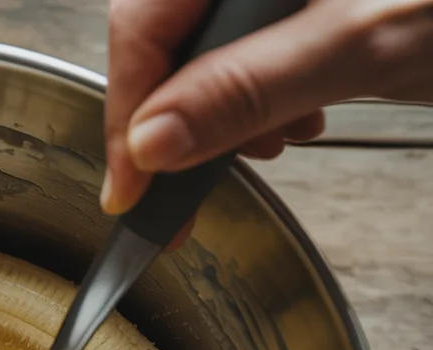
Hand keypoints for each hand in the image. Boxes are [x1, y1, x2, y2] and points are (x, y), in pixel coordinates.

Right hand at [103, 0, 432, 215]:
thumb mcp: (358, 44)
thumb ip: (244, 89)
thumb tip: (150, 143)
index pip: (145, 26)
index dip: (128, 116)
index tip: (129, 192)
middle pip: (168, 35)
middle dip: (174, 121)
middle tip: (182, 194)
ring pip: (204, 44)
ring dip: (219, 111)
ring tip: (266, 147)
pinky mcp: (296, 0)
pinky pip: (246, 40)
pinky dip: (257, 90)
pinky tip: (294, 113)